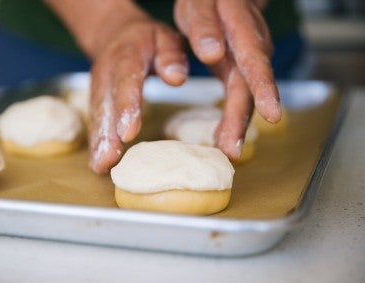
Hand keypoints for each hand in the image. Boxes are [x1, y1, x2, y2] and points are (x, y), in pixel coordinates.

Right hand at [89, 20, 187, 172]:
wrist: (116, 34)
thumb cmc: (148, 39)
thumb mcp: (165, 36)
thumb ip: (171, 54)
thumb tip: (176, 78)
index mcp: (127, 55)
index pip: (126, 81)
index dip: (126, 107)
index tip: (129, 132)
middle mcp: (107, 72)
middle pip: (105, 104)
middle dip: (106, 134)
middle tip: (108, 161)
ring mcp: (98, 86)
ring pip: (97, 116)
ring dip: (98, 142)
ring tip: (101, 167)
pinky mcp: (96, 99)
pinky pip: (95, 121)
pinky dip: (96, 142)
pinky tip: (99, 162)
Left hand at [175, 0, 280, 160]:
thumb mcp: (200, 4)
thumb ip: (205, 26)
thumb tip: (212, 53)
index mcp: (243, 31)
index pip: (256, 62)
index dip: (264, 90)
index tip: (271, 114)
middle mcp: (252, 50)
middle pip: (250, 89)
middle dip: (242, 121)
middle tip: (233, 150)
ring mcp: (248, 63)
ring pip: (246, 98)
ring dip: (238, 126)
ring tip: (228, 152)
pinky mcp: (240, 72)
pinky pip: (239, 98)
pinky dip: (232, 119)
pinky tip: (224, 138)